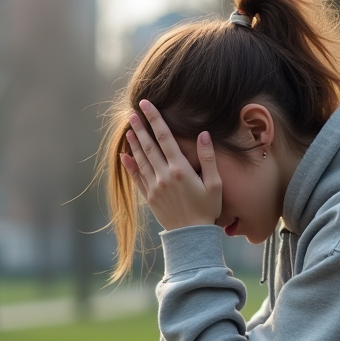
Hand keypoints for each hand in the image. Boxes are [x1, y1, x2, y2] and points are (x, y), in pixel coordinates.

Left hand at [120, 100, 221, 231]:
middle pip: (149, 146)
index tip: (146, 105)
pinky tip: (125, 155)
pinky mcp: (149, 197)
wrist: (192, 235)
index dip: (155, 119)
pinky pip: (137, 178)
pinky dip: (130, 165)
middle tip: (132, 113)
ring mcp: (154, 187)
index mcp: (181, 169)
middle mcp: (164, 176)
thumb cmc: (207, 209)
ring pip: (141, 160)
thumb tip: (204, 134)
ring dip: (135, 143)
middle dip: (141, 128)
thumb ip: (208, 158)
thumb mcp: (214, 184)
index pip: (165, 138)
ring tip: (129, 129)